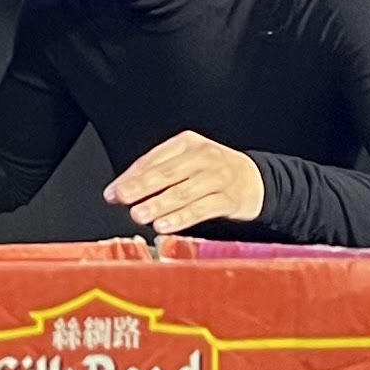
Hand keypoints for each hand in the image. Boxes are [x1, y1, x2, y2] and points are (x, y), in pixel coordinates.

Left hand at [102, 130, 266, 235]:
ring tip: (139, 215)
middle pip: (167, 173)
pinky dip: (181, 218)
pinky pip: (201, 209)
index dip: (131, 176)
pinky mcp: (229, 199)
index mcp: (187, 143)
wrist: (256, 181)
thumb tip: (124, 189)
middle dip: (141, 188)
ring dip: (158, 204)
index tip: (113, 192)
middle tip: (122, 199)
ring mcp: (218, 177)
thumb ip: (158, 172)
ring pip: (183, 192)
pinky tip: (164, 225)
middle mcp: (203, 157)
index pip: (154, 159)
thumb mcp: (188, 162)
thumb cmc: (213, 172)